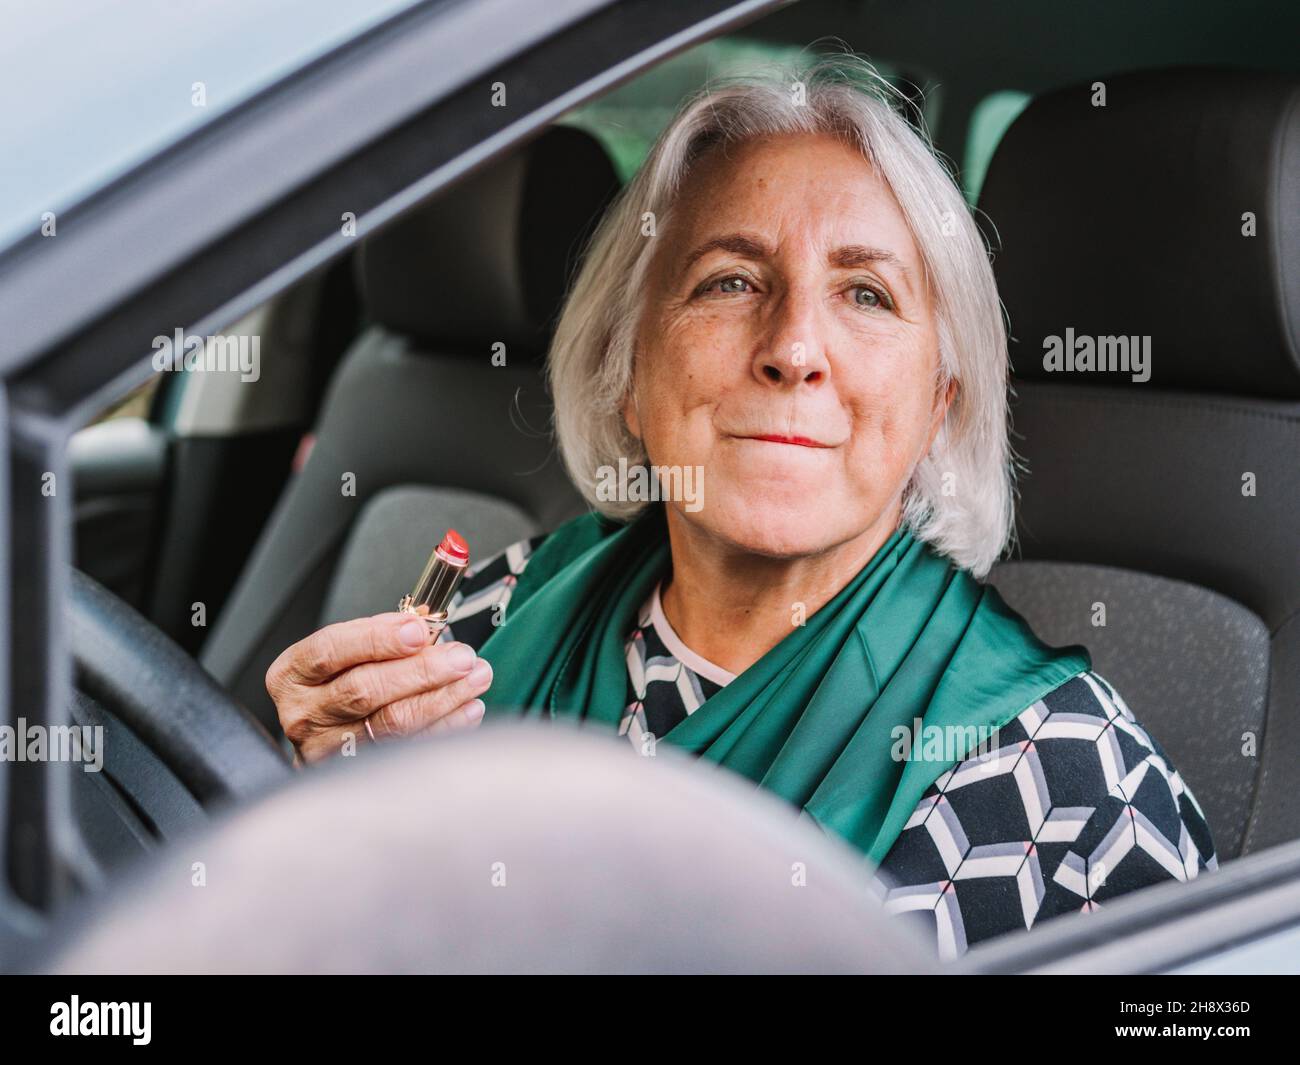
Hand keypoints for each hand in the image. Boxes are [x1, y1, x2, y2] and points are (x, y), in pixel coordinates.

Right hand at [266, 613, 492, 763]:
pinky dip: (444, 727)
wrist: (325, 735)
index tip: (419, 631)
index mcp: (293, 673)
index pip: (331, 650)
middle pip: (364, 689)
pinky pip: (408, 748)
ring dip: (442, 698)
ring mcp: (326, 748)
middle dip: (421, 670)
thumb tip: (423, 622)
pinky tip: (468, 709)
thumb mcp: (348, 651)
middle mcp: (304, 713)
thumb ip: (382, 633)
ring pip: (390, 722)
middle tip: (462, 658)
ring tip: (475, 678)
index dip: (377, 639)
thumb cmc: (339, 682)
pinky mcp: (354, 774)